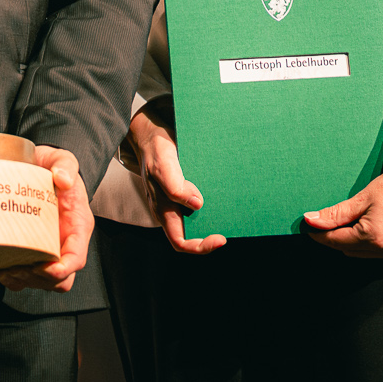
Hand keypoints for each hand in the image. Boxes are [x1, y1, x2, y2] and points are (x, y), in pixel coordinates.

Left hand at [0, 145, 91, 291]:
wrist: (42, 166)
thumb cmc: (55, 167)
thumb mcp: (63, 160)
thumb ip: (66, 166)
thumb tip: (62, 179)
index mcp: (77, 227)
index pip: (77, 258)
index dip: (64, 269)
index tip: (47, 268)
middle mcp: (64, 243)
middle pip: (61, 279)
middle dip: (40, 279)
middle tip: (17, 268)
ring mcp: (48, 249)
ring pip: (43, 281)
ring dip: (25, 281)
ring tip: (5, 271)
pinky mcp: (31, 250)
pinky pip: (26, 276)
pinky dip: (14, 279)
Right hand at [130, 106, 225, 254]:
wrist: (150, 134)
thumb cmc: (155, 150)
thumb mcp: (163, 164)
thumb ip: (174, 186)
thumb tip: (197, 205)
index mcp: (163, 210)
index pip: (180, 242)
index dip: (200, 247)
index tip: (220, 239)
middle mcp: (170, 210)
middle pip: (192, 235)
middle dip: (211, 234)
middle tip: (232, 225)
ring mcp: (177, 201)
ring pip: (196, 220)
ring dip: (213, 219)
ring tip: (231, 209)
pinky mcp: (184, 191)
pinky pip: (198, 204)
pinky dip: (212, 204)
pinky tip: (223, 194)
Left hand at [303, 167, 382, 258]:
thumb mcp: (362, 198)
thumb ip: (336, 213)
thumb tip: (311, 220)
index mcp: (372, 237)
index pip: (336, 241)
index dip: (319, 234)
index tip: (309, 228)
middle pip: (349, 250)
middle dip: (337, 237)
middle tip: (330, 221)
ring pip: (366, 253)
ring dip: (355, 242)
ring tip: (354, 222)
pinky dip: (374, 243)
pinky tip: (374, 226)